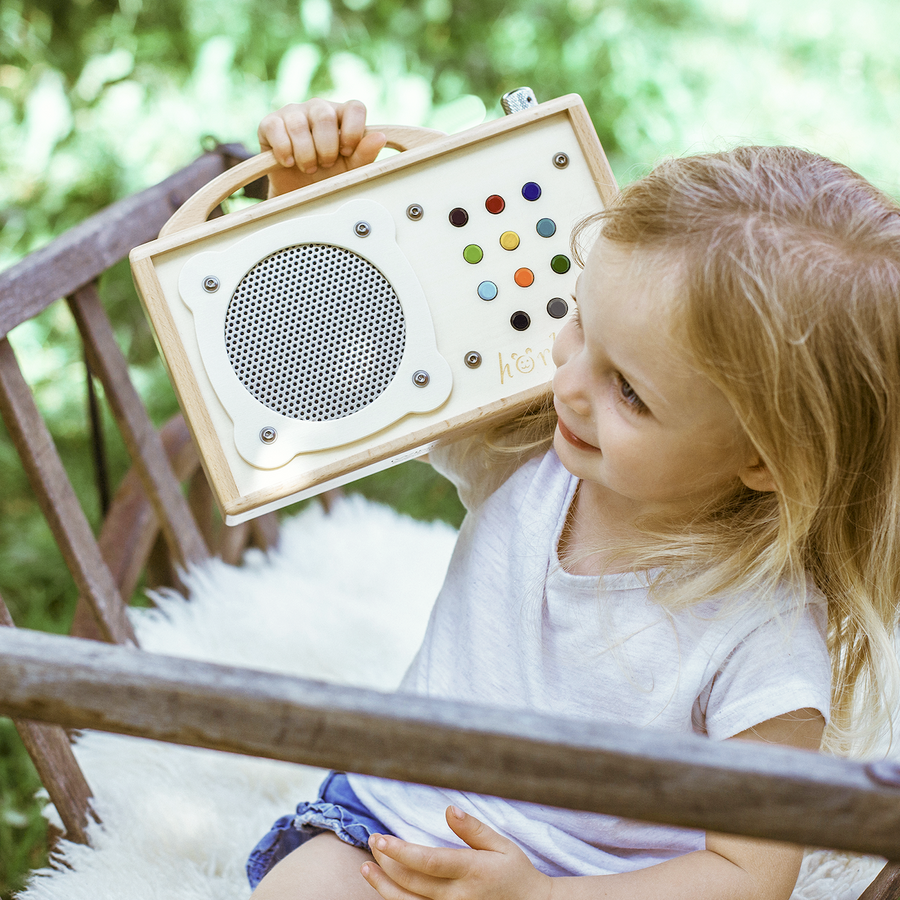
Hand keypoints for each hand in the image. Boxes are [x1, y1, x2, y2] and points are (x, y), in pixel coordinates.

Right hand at [257, 98, 385, 196]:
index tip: (347, 153)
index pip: (355, 107)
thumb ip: (365, 154)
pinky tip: (289, 162)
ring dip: (305, 154)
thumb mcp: (349, 169)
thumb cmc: (327, 176)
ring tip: (308, 167)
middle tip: (326, 164)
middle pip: (325, 116)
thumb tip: (380, 138)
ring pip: (299, 124)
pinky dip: (284, 150)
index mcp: (342, 115)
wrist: (297, 192)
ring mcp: (293, 112)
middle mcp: (318, 108)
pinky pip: (275, 129)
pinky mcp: (270, 123)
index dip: (354, 131)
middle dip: (327, 148)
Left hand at [361, 805, 551, 899]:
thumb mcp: (503, 846)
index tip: (380, 838)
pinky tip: (385, 889)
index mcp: (471, 870)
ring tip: (366, 868)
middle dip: (386, 863)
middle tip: (371, 842)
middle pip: (412, 882)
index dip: (400, 851)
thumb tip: (449, 809)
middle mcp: (458, 896)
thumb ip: (473, 829)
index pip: (427, 861)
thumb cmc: (517, 874)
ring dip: (383, 887)